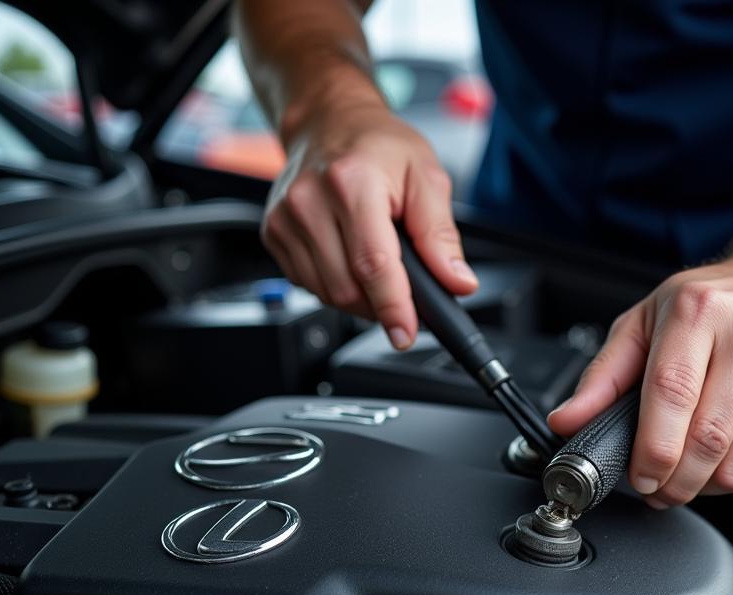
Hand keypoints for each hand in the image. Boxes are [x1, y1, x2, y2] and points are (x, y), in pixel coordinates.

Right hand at [261, 101, 477, 348]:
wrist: (327, 120)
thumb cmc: (379, 147)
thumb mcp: (426, 178)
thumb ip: (441, 235)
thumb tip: (458, 282)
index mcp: (352, 183)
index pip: (373, 265)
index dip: (393, 307)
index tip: (406, 334)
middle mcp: (310, 201)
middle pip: (348, 287)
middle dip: (381, 303)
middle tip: (403, 292)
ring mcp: (286, 218)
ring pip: (327, 293)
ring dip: (359, 298)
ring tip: (376, 269)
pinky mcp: (274, 233)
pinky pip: (309, 284)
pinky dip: (336, 286)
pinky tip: (349, 259)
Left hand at [548, 255, 732, 507]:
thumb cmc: (711, 306)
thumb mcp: (644, 323)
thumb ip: (602, 377)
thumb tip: (566, 422)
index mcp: (699, 313)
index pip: (672, 394)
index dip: (651, 449)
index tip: (638, 476)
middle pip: (705, 440)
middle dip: (671, 482)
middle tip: (653, 487)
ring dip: (699, 487)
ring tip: (680, 475)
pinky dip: (730, 476)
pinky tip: (716, 456)